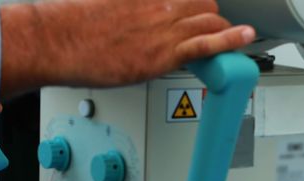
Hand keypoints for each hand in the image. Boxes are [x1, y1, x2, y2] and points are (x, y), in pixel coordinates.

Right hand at [0, 0, 254, 98]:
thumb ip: (127, 5)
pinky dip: (231, 39)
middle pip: (203, 1)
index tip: (197, 7)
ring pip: (210, 19)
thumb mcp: (106, 3)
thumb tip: (131, 12)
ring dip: (220, 30)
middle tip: (207, 28)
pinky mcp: (163, 51)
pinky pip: (207, 43)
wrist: (57, 40)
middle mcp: (159, 1)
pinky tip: (246, 37)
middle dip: (209, 15)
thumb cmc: (72, 25)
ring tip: (228, 40)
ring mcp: (163, 25)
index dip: (194, 2)